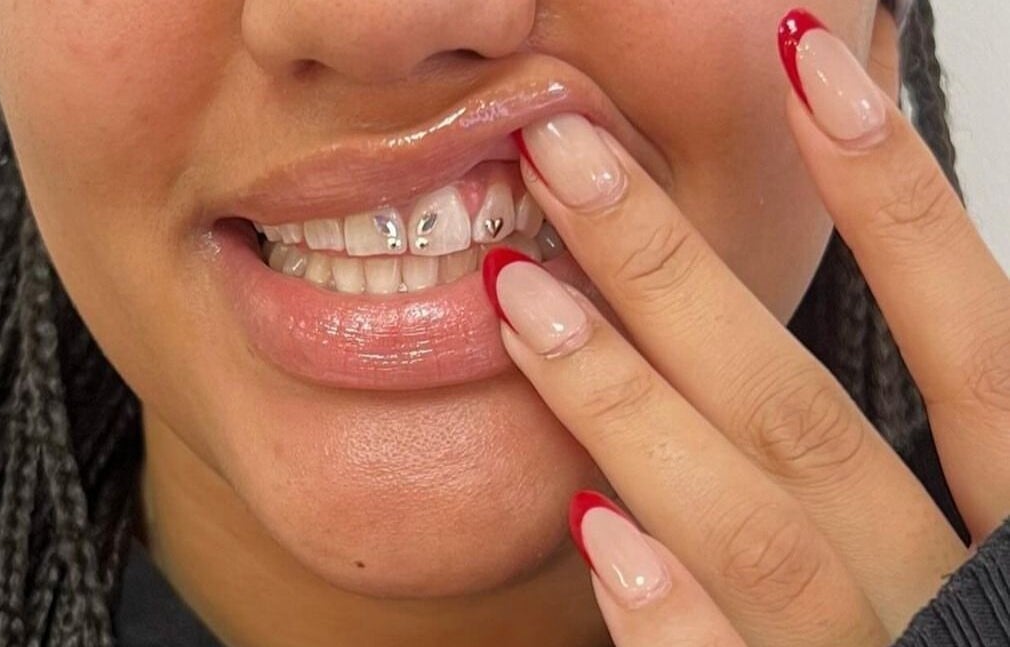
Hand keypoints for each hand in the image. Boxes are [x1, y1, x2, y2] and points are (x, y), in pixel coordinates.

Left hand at [484, 8, 1009, 645]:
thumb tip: (752, 331)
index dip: (899, 197)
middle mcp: (954, 597)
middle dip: (679, 278)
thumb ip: (890, 463)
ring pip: (760, 527)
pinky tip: (591, 533)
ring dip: (632, 406)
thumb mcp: (962, 559)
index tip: (808, 63)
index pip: (975, 341)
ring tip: (518, 298)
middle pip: (808, 413)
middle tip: (565, 156)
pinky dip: (674, 613)